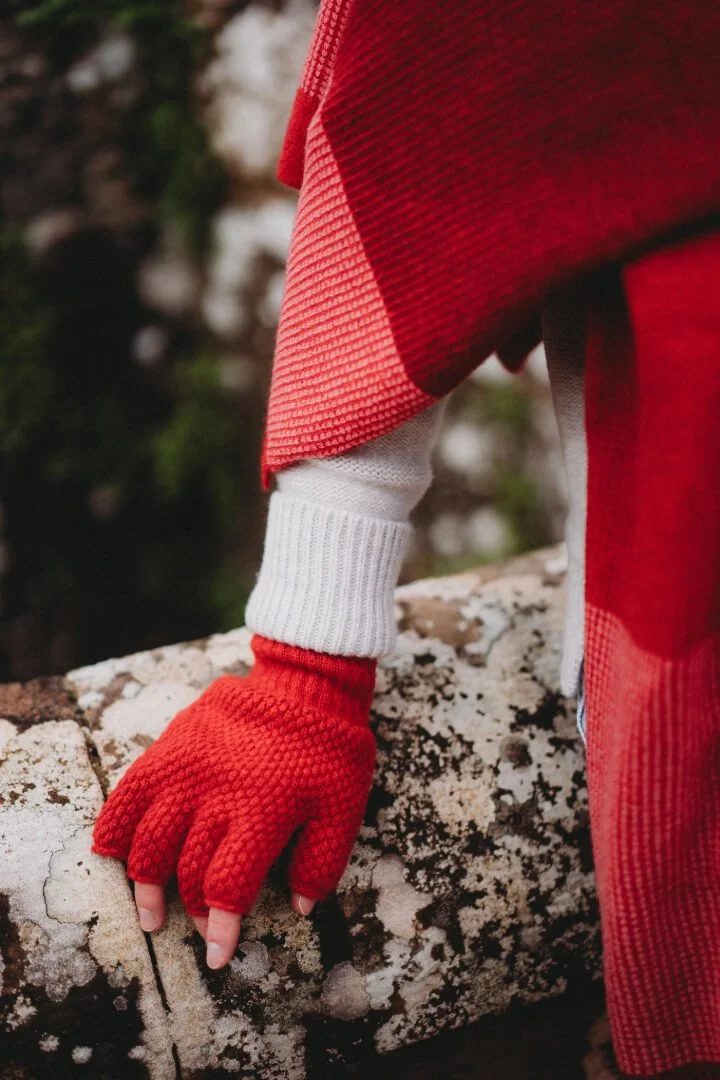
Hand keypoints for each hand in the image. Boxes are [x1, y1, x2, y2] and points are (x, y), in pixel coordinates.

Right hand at [91, 636, 375, 967]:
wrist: (303, 685)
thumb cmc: (329, 749)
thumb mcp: (343, 806)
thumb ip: (321, 861)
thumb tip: (298, 907)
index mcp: (262, 813)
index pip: (229, 886)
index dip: (222, 928)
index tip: (218, 956)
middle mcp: (217, 795)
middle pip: (188, 871)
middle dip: (191, 912)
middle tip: (198, 930)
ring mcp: (188, 770)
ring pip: (150, 840)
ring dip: (145, 884)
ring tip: (149, 913)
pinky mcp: (170, 747)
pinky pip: (128, 792)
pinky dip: (114, 825)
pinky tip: (110, 852)